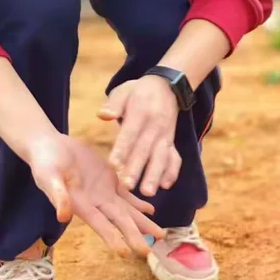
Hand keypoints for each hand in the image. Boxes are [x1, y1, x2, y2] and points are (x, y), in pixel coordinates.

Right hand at [28, 133, 163, 255]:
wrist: (49, 146)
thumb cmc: (44, 162)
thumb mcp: (48, 176)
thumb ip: (57, 195)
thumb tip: (63, 217)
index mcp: (81, 205)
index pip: (100, 225)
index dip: (112, 238)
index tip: (125, 253)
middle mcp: (96, 203)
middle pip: (120, 222)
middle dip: (135, 236)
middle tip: (150, 253)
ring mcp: (104, 192)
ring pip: (128, 211)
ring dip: (143, 223)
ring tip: (160, 236)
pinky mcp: (109, 179)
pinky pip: (127, 194)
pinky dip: (139, 203)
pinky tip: (151, 211)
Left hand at [98, 76, 181, 196]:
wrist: (166, 87)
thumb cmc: (138, 92)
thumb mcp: (124, 91)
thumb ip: (113, 104)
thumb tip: (103, 115)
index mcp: (140, 113)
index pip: (130, 134)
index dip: (122, 150)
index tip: (114, 165)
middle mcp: (155, 127)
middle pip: (145, 150)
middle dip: (137, 168)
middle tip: (128, 186)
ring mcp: (165, 136)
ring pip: (161, 157)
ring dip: (155, 175)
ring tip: (148, 192)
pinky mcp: (171, 143)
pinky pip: (175, 158)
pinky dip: (172, 172)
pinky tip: (166, 186)